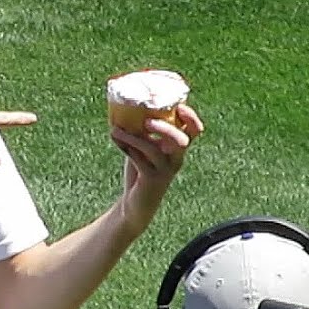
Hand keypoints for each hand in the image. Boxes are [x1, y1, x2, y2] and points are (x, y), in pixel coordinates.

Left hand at [110, 103, 203, 234]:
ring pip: (154, 150)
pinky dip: (125, 147)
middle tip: (147, 121)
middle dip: (166, 128)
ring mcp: (165, 170)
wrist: (137, 203)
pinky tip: (114, 138)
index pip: (194, 131)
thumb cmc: (141, 171)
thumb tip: (127, 107)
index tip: (179, 105)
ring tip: (117, 129)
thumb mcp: (144, 149)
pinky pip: (139, 160)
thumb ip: (143, 132)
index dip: (191, 117)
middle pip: (181, 140)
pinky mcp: (151, 180)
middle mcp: (176, 159)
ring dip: (134, 137)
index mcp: (178, 149)